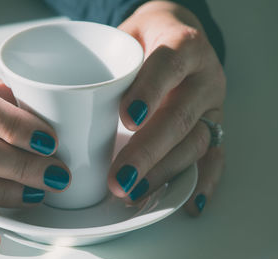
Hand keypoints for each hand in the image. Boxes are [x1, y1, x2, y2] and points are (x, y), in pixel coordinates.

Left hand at [108, 1, 225, 214]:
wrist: (175, 37)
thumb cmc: (144, 42)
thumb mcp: (125, 36)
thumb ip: (107, 62)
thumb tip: (62, 99)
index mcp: (182, 45)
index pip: (168, 66)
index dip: (150, 92)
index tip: (126, 120)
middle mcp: (204, 77)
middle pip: (180, 116)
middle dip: (148, 151)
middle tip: (119, 178)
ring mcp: (212, 105)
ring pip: (196, 142)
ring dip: (164, 172)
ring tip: (133, 192)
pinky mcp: (215, 127)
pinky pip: (215, 157)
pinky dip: (203, 182)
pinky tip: (188, 203)